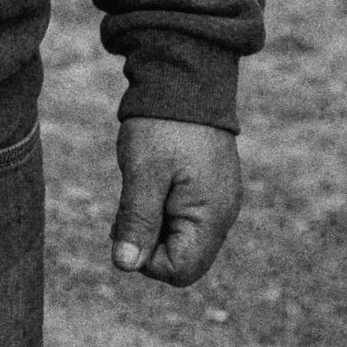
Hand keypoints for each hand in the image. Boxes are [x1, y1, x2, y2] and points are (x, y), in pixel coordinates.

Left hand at [110, 117, 241, 286]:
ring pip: (181, 235)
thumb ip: (137, 221)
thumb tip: (125, 265)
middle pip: (183, 257)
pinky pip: (186, 214)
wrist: (185, 76)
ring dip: (153, 222)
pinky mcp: (210, 185)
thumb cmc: (162, 125)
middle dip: (149, 241)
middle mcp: (222, 214)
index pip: (180, 270)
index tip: (127, 225)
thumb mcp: (143, 173)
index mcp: (212, 216)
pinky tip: (149, 181)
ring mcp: (218, 199)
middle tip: (128, 206)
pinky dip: (162, 206)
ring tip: (137, 187)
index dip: (147, 259)